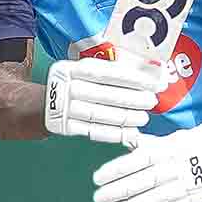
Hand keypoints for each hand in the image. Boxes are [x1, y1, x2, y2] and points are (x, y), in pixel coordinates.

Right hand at [44, 55, 164, 143]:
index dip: (135, 79)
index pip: (110, 73)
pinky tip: (131, 133)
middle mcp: (67, 87)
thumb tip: (152, 74)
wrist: (46, 103)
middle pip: (107, 95)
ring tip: (143, 118)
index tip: (155, 85)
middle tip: (152, 102)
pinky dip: (115, 133)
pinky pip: (94, 131)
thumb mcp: (88, 72)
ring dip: (127, 118)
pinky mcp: (64, 127)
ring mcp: (63, 108)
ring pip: (101, 114)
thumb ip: (115, 72)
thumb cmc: (78, 84)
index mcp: (74, 69)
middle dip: (134, 99)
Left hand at [92, 123, 201, 201]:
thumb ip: (139, 144)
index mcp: (166, 148)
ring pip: (154, 199)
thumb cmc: (178, 146)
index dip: (115, 170)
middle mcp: (177, 165)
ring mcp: (187, 183)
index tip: (97, 179)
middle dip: (117, 192)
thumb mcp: (160, 139)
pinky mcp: (195, 198)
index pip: (137, 160)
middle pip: (143, 181)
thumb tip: (119, 141)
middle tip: (99, 198)